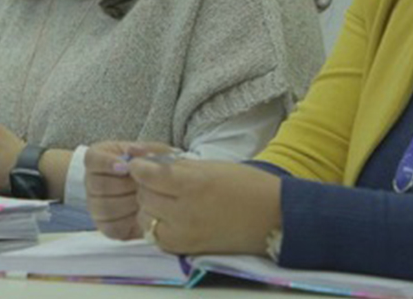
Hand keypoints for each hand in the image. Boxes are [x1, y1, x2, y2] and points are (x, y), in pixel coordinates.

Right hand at [84, 141, 176, 240]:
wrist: (141, 186)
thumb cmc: (144, 166)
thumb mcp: (147, 152)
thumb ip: (146, 149)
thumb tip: (136, 150)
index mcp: (96, 159)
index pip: (93, 160)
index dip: (108, 164)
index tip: (125, 167)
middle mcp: (90, 182)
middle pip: (99, 185)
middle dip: (125, 185)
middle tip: (143, 184)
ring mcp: (95, 205)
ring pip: (104, 207)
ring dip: (128, 204)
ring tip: (145, 199)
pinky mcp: (105, 225)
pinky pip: (111, 227)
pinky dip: (128, 222)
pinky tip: (140, 214)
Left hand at [129, 159, 280, 255]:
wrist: (273, 217)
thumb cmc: (245, 185)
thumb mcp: (210, 166)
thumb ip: (177, 167)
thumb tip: (148, 164)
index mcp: (193, 185)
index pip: (147, 175)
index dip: (140, 167)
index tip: (141, 164)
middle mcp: (184, 212)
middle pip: (143, 196)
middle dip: (146, 186)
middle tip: (159, 181)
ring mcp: (184, 234)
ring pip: (145, 218)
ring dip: (149, 207)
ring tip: (166, 200)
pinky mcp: (185, 249)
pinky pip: (156, 236)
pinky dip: (157, 225)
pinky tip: (171, 217)